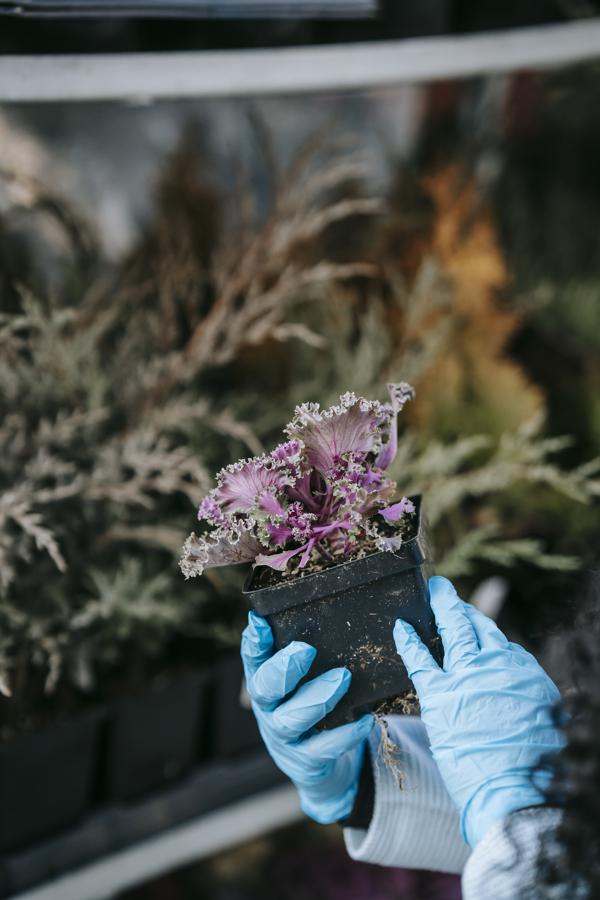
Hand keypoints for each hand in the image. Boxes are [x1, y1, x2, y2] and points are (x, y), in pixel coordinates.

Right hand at [241, 611, 373, 823]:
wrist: (316, 764)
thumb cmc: (309, 703)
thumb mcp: (301, 678)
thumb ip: (301, 651)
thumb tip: (318, 610)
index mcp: (264, 682)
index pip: (252, 659)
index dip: (254, 643)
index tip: (261, 622)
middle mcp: (268, 709)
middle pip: (264, 688)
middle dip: (284, 668)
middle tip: (307, 649)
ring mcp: (284, 737)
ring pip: (292, 719)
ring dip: (318, 697)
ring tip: (343, 678)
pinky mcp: (305, 761)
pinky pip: (323, 749)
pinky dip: (345, 734)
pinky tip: (364, 719)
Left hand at [393, 575, 563, 846]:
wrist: (515, 793)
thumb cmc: (531, 765)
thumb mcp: (541, 718)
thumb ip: (522, 693)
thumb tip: (514, 685)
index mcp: (524, 672)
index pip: (499, 641)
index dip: (484, 629)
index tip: (473, 622)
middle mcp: (497, 665)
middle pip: (477, 625)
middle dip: (459, 605)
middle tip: (445, 590)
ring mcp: (467, 677)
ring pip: (452, 630)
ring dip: (440, 608)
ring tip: (432, 594)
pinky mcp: (440, 695)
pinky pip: (419, 659)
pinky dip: (408, 640)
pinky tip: (399, 626)